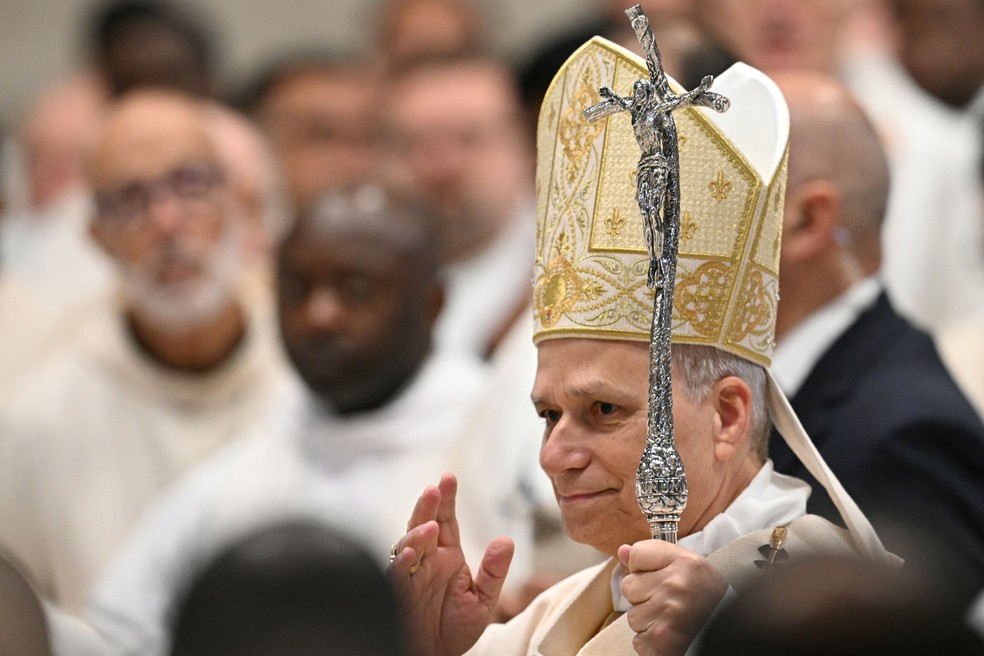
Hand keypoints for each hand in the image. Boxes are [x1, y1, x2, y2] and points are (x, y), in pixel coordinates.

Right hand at [389, 473, 514, 655]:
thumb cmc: (456, 628)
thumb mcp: (483, 599)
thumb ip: (493, 570)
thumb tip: (506, 540)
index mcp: (448, 556)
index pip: (446, 520)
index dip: (446, 499)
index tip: (449, 478)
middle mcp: (428, 559)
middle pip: (424, 523)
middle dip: (428, 505)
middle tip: (434, 489)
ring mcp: (412, 574)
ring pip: (409, 544)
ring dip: (417, 532)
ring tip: (430, 526)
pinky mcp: (399, 592)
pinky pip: (398, 573)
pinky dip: (403, 561)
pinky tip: (412, 553)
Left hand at [618, 540, 727, 655]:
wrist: (736, 632)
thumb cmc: (710, 600)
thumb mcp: (690, 567)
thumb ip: (655, 555)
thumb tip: (623, 551)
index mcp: (685, 563)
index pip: (637, 554)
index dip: (645, 567)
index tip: (661, 576)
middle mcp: (676, 586)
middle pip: (629, 586)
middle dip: (644, 596)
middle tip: (670, 602)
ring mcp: (668, 615)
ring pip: (632, 616)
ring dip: (648, 621)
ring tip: (673, 620)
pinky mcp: (661, 642)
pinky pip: (638, 640)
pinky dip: (651, 642)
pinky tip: (671, 636)